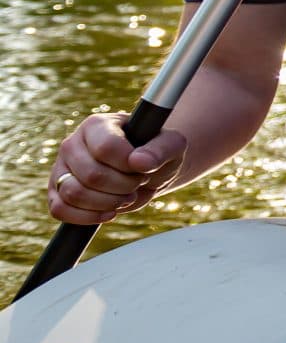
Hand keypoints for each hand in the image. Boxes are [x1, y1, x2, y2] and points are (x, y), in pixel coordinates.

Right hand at [47, 110, 188, 225]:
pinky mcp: (56, 192)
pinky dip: (87, 217)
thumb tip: (140, 162)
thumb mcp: (171, 145)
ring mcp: (61, 168)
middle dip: (123, 187)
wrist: (146, 170)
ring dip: (107, 203)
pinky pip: (59, 210)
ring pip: (73, 194)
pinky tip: (109, 212)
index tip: (144, 167)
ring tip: (126, 197)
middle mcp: (73, 144)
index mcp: (98, 125)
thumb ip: (161, 149)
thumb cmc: (156, 153)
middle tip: (138, 183)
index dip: (129, 165)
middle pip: (91, 175)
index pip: (106, 148)